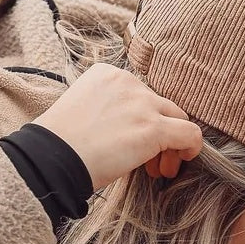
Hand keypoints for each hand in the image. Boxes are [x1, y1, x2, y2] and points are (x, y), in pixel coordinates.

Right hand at [33, 63, 203, 189]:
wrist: (52, 157)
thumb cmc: (62, 144)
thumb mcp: (86, 111)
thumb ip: (114, 110)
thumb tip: (136, 130)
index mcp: (107, 74)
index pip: (141, 95)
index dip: (143, 121)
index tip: (134, 144)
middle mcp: (128, 81)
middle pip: (162, 106)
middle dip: (161, 134)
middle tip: (152, 162)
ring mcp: (143, 103)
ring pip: (178, 119)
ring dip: (173, 145)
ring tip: (159, 169)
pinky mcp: (154, 127)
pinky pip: (190, 134)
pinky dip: (192, 148)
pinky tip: (181, 162)